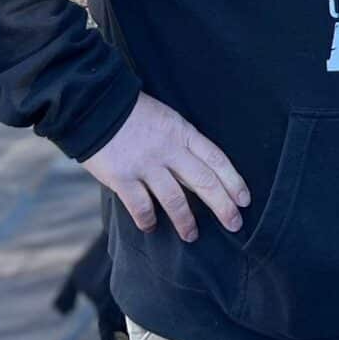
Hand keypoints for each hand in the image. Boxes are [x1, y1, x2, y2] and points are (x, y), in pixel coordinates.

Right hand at [85, 94, 248, 241]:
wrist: (94, 103)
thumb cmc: (133, 113)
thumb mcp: (167, 119)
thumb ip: (182, 144)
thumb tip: (198, 173)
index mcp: (183, 132)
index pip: (217, 159)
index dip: (234, 181)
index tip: (244, 200)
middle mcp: (169, 150)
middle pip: (204, 182)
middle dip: (223, 206)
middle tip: (234, 225)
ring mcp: (145, 164)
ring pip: (175, 199)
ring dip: (186, 221)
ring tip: (192, 235)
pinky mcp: (122, 177)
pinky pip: (140, 206)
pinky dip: (147, 219)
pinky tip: (151, 227)